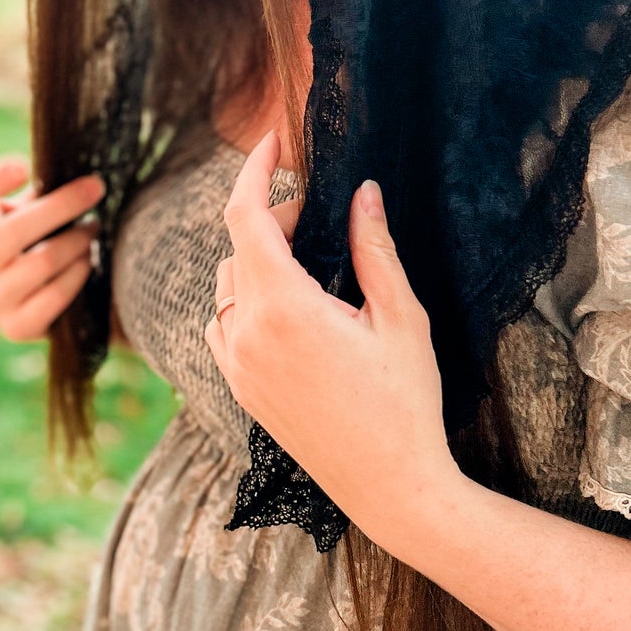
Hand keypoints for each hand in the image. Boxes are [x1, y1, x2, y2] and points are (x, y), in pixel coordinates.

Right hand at [0, 154, 105, 342]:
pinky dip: (76, 275)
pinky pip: (52, 297)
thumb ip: (39, 190)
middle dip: (60, 206)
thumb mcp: (32, 208)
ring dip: (76, 242)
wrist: (49, 293)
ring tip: (94, 228)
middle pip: (9, 232)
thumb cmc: (41, 234)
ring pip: (40, 263)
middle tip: (95, 188)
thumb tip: (72, 166)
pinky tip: (87, 262)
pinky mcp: (14, 327)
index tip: (24, 164)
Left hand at [204, 128, 459, 547]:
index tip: (274, 142)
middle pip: (240, 246)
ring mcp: (236, 364)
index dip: (254, 170)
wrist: (392, 488)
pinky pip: (223, 323)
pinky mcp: (239, 388)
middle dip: (276, 218)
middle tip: (326, 218)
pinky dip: (246, 300)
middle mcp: (246, 333)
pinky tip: (290, 308)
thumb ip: (374, 249)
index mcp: (284, 308)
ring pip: (228, 284)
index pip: (245, 215)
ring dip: (259, 260)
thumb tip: (363, 192)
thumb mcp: (402, 316)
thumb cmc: (406, 402)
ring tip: (313, 264)